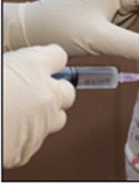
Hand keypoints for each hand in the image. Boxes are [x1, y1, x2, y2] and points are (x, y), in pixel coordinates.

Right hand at [3, 45, 75, 167]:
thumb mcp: (1, 67)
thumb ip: (14, 68)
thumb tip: (17, 71)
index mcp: (33, 65)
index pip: (58, 56)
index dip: (50, 62)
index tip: (42, 66)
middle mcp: (45, 91)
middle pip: (68, 92)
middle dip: (56, 92)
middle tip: (34, 94)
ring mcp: (41, 120)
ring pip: (57, 119)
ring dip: (44, 116)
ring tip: (19, 115)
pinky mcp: (30, 146)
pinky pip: (36, 140)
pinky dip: (26, 137)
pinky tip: (8, 132)